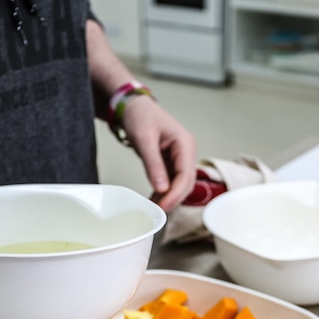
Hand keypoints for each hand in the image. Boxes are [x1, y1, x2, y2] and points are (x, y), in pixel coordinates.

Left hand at [121, 96, 196, 211]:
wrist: (132, 106)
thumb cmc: (140, 115)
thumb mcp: (144, 139)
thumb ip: (153, 164)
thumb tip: (162, 188)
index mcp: (185, 144)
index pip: (186, 175)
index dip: (175, 194)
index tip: (163, 207)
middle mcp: (186, 152)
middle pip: (186, 183)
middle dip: (173, 199)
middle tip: (157, 212)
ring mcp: (179, 158)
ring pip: (179, 185)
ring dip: (168, 197)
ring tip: (153, 209)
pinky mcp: (170, 162)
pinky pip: (170, 181)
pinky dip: (163, 192)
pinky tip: (153, 200)